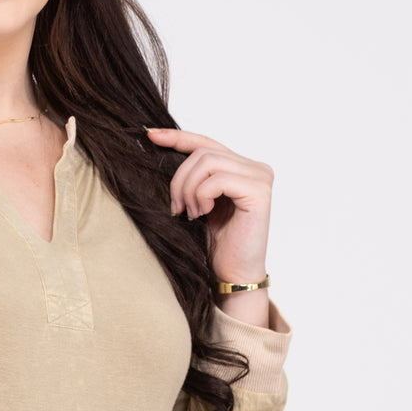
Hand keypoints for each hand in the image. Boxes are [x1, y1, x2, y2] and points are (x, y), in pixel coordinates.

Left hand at [146, 127, 272, 284]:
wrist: (232, 275)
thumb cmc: (216, 244)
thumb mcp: (197, 203)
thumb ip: (193, 178)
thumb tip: (161, 150)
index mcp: (241, 168)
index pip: (206, 143)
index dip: (178, 137)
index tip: (151, 135)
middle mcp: (255, 168)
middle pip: (203, 153)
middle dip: (180, 179)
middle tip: (176, 208)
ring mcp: (260, 177)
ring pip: (208, 162)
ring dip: (189, 189)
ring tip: (190, 213)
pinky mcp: (259, 191)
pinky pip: (218, 179)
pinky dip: (202, 196)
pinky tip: (202, 214)